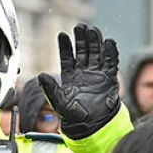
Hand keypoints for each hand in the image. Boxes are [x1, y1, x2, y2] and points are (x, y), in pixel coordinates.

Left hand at [38, 24, 120, 139]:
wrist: (92, 125)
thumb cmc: (74, 115)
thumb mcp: (59, 102)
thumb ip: (50, 89)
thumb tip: (41, 76)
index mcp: (70, 76)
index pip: (67, 57)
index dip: (64, 46)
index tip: (62, 34)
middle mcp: (84, 72)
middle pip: (83, 51)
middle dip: (81, 39)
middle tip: (80, 27)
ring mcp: (97, 74)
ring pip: (96, 53)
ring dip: (95, 42)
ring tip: (93, 30)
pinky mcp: (109, 78)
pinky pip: (111, 63)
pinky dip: (111, 53)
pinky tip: (109, 42)